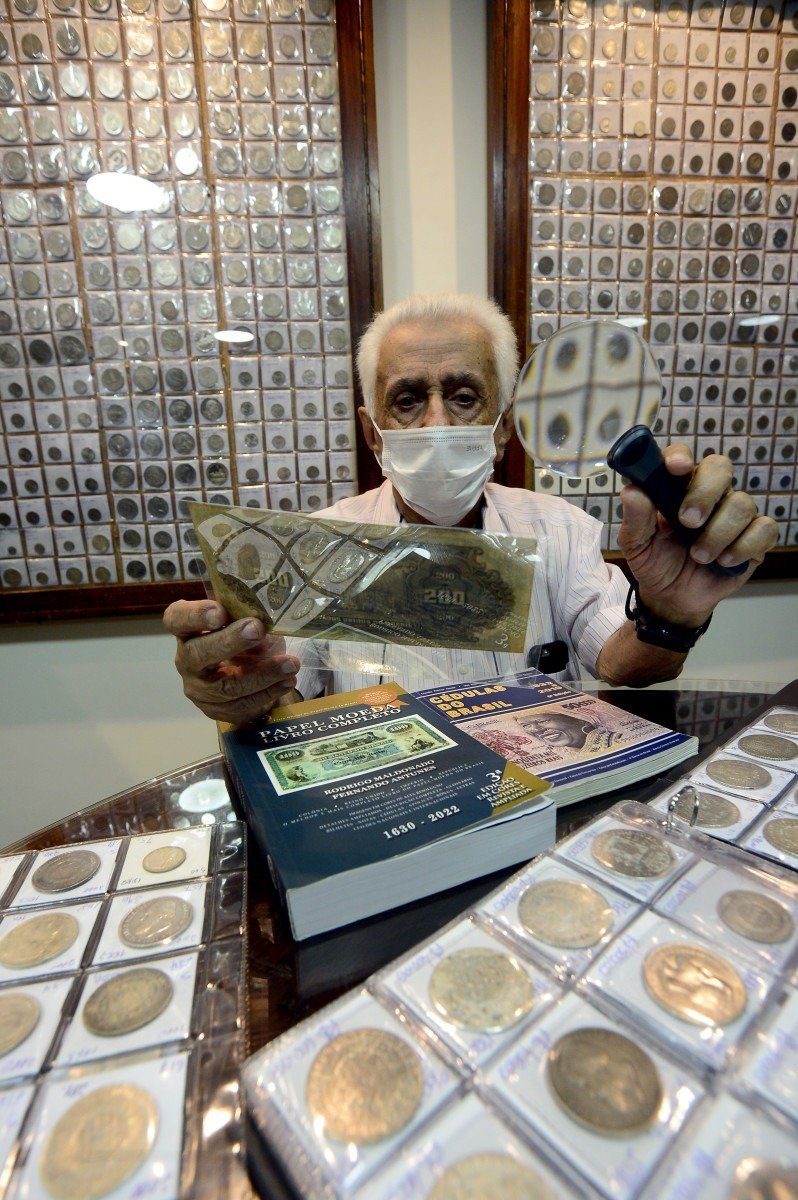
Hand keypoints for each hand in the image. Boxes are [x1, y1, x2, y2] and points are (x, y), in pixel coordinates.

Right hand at [163, 599, 300, 725]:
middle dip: (230, 641)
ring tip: (290, 664)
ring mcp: (198, 689)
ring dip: (262, 674)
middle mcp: (186, 660)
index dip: (195, 615)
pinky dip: (269, 692)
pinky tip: (287, 681)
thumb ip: (247, 618)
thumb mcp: (244, 622)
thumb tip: (265, 622)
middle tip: (257, 630)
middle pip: (198, 653)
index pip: (177, 619)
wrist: (249, 676)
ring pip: (226, 686)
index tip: (219, 611)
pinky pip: (242, 705)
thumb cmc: (242, 639)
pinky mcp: (216, 710)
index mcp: (187, 630)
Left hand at [617, 445, 777, 627]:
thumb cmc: (655, 562)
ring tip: (699, 557)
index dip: (680, 456)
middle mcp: (709, 493)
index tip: (676, 468)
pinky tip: (724, 562)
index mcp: (677, 488)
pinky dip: (743, 547)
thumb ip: (635, 518)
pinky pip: (764, 529)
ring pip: (742, 503)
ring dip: (718, 534)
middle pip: (720, 467)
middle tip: (688, 523)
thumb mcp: (636, 545)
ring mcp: (734, 513)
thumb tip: (632, 491)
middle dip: (704, 494)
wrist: (673, 597)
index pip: (682, 457)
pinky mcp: (755, 536)